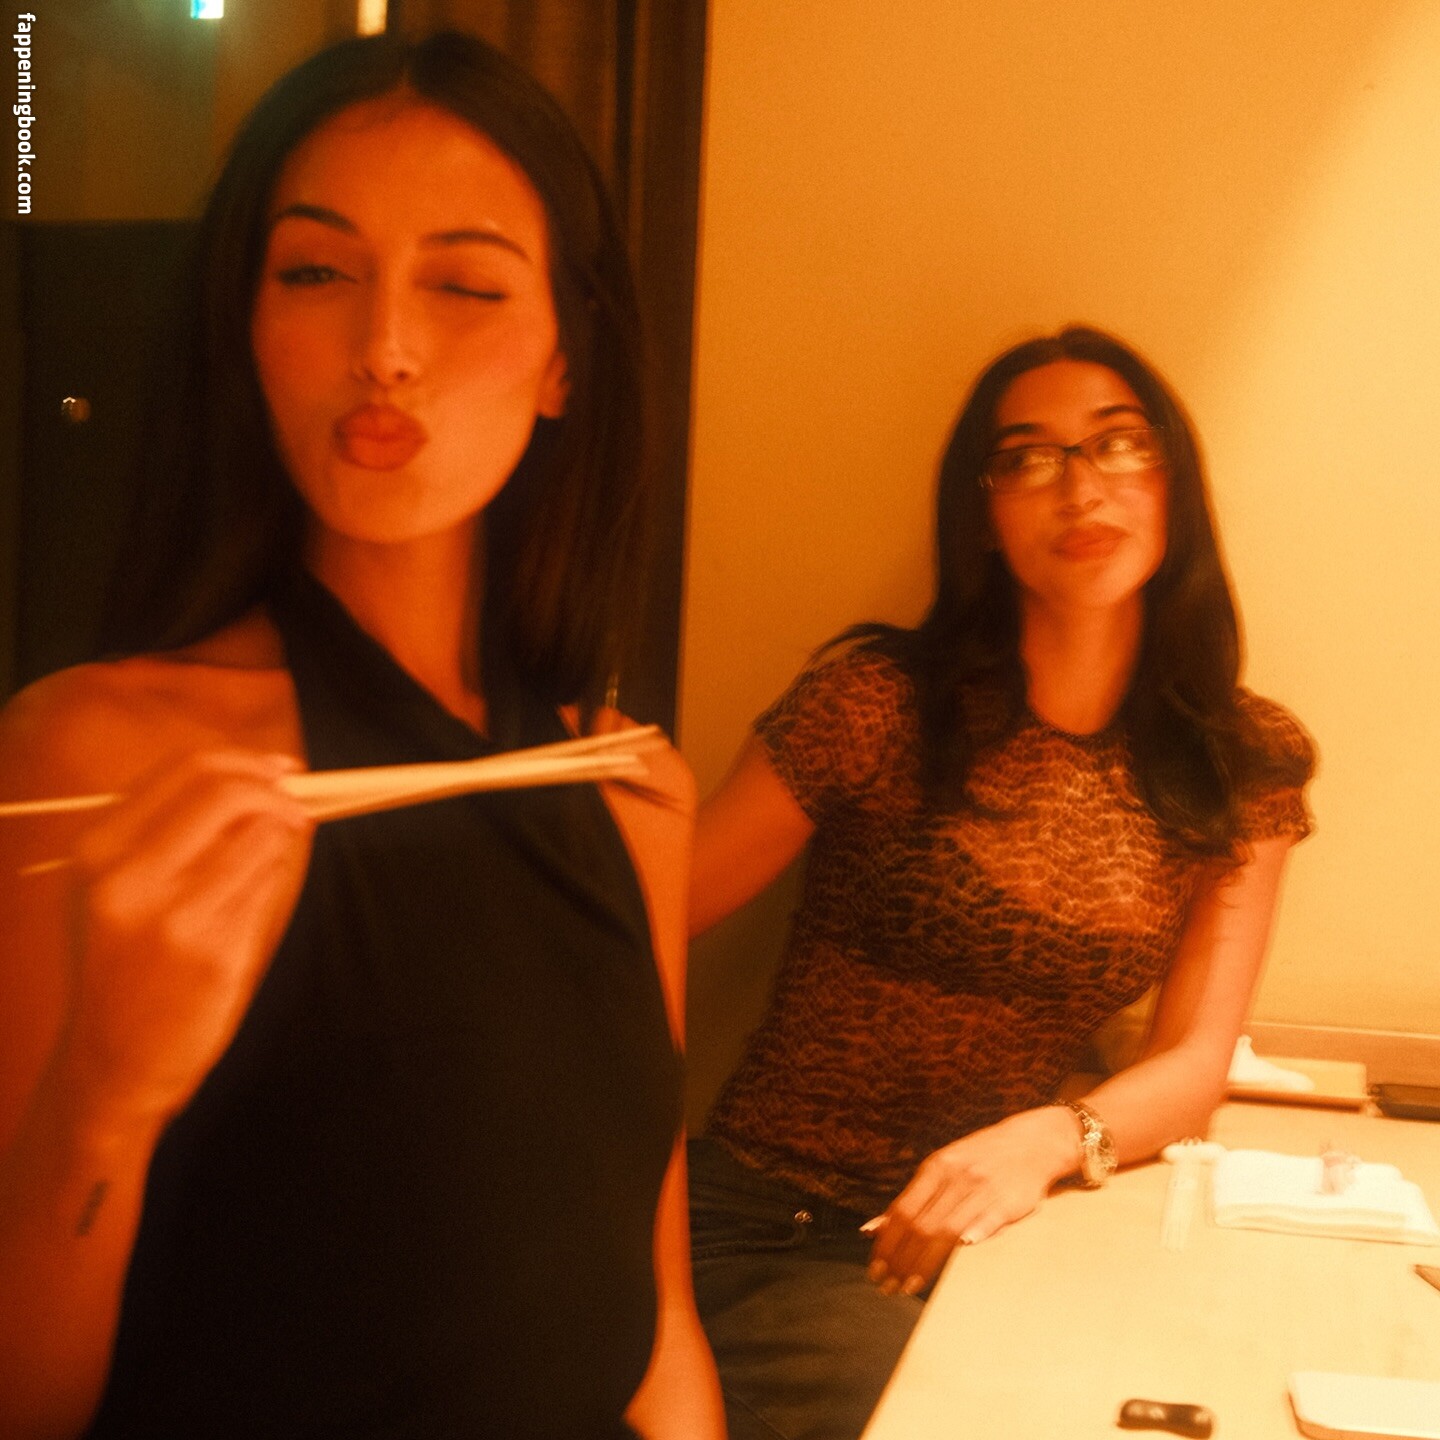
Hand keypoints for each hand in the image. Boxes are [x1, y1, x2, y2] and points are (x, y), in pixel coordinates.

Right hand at [54, 750, 312, 1133]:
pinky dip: (275, 881)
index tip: (283, 771)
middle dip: (279, 792)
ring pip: (261, 838)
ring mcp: (172, 918)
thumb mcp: (119, 892)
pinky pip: (268, 888)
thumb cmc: (126, 968)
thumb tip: (265, 779)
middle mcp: (128, 879)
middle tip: (301, 803)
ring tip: (267, 866)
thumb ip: (175, 833)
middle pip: (228, 792)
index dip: (249, 762)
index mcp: (98, 853)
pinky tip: (255, 903)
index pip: (187, 770)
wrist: (110, 1065)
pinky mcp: (213, 954)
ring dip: (281, 841)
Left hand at [865, 1106, 1079, 1294]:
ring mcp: (983, 1189)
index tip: (875, 1269)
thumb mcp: (942, 1168)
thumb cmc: (979, 1159)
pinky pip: (989, 1220)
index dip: (886, 1243)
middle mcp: (957, 1177)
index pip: (902, 1211)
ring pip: (947, 1229)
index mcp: (937, 1168)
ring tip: (908, 1286)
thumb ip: (912, 1198)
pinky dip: (975, 1233)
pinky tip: (962, 1249)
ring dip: (924, 1263)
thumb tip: (872, 1228)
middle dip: (900, 1260)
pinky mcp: (1010, 1202)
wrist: (1032, 1143)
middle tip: (887, 1286)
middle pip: (921, 1224)